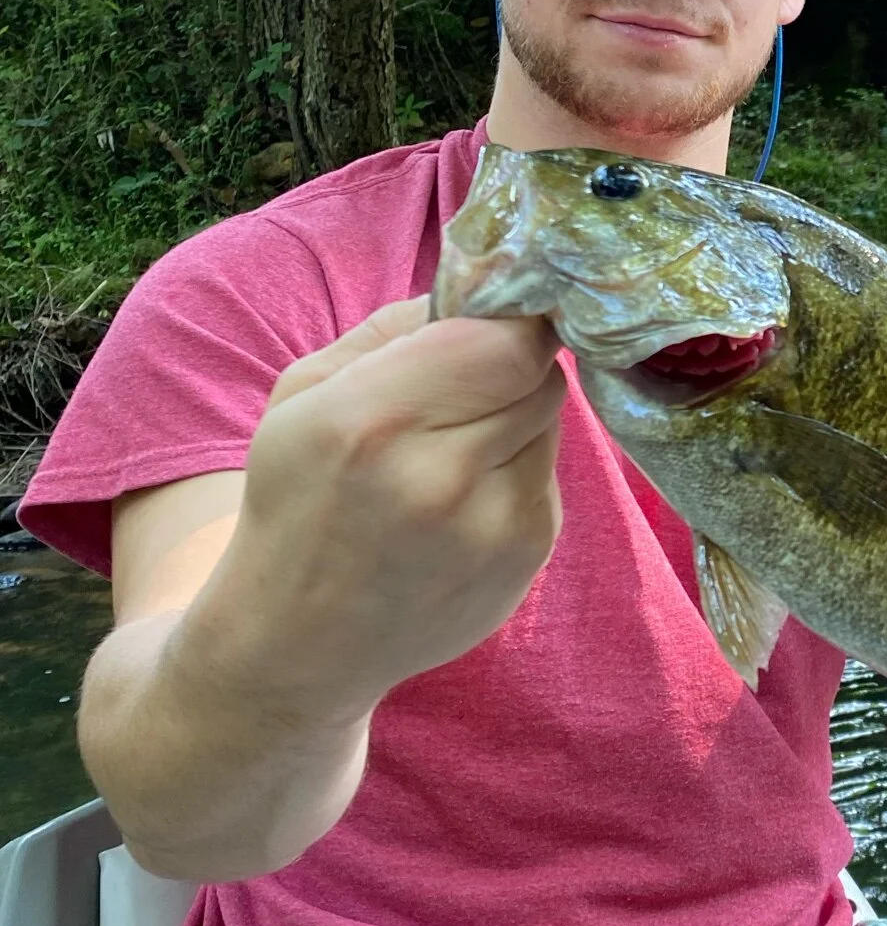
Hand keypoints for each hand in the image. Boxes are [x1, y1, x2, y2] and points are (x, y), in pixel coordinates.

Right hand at [202, 298, 565, 730]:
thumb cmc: (298, 500)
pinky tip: (461, 496)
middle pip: (536, 372)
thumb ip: (395, 327)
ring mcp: (494, 525)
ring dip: (514, 413)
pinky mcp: (528, 555)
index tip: (490, 314)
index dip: (507, 316)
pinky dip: (516, 466)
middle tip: (464, 379)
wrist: (300, 643)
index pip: (505, 335)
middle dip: (509, 360)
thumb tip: (483, 283)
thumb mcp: (305, 392)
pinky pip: (547, 471)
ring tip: (451, 445)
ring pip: (550, 418)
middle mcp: (440, 477)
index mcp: (371, 421)